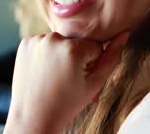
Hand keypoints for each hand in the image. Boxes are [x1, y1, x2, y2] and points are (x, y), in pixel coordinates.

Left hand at [4, 31, 128, 133]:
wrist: (33, 116)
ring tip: (54, 77)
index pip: (95, 46)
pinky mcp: (25, 43)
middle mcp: (53, 39)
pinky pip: (43, 43)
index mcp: (73, 49)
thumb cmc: (67, 103)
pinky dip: (44, 54)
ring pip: (59, 42)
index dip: (91, 63)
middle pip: (76, 42)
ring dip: (60, 54)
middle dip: (76, 57)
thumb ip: (112, 57)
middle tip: (66, 80)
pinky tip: (42, 71)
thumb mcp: (95, 83)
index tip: (80, 78)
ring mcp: (36, 40)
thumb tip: (124, 33)